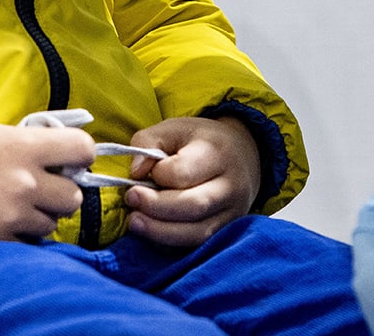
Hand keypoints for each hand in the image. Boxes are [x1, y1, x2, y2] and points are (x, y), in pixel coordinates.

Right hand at [0, 121, 94, 240]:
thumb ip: (25, 141)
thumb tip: (54, 151)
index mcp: (23, 146)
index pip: (82, 149)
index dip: (80, 154)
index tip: (70, 158)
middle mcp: (25, 181)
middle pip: (74, 195)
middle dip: (61, 190)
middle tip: (42, 186)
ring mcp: (12, 214)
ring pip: (53, 223)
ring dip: (41, 215)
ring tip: (16, 205)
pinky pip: (29, 242)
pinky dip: (22, 234)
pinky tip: (3, 221)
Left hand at [121, 115, 262, 245]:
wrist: (242, 157)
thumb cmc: (200, 142)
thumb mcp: (174, 128)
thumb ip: (148, 142)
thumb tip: (136, 172)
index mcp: (217, 153)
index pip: (184, 172)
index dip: (158, 175)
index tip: (140, 174)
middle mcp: (231, 186)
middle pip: (193, 206)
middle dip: (155, 208)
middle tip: (131, 200)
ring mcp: (233, 213)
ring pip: (198, 233)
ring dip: (160, 232)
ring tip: (135, 223)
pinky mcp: (227, 231)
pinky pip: (198, 246)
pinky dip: (172, 244)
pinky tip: (153, 234)